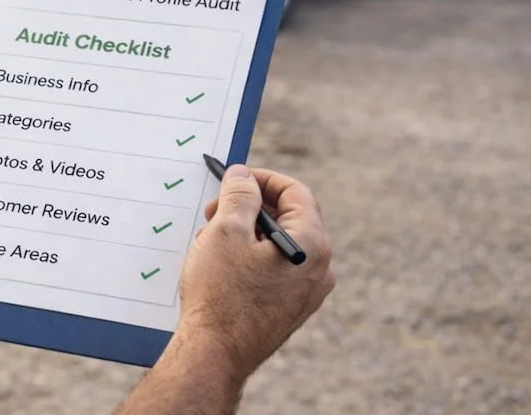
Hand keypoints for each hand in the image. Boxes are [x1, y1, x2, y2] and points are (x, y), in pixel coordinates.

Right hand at [177, 165, 334, 381]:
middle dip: (248, 207)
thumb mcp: (225, 231)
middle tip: (214, 211)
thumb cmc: (221, 294)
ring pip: (278, 243)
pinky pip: (275, 268)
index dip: (261, 179)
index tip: (233, 179)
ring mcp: (306, 292)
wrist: (215, 354)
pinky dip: (249, 256)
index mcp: (312, 245)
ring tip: (210, 241)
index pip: (295, 192)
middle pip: (288, 218)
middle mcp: (320, 269)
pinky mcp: (290, 308)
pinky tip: (219, 265)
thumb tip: (244, 176)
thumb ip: (239, 195)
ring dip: (245, 232)